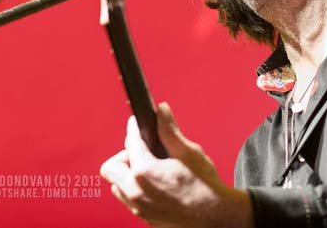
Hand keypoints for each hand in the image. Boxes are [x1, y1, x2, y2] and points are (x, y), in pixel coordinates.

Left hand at [100, 102, 253, 227]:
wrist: (215, 216)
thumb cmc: (204, 185)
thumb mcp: (189, 152)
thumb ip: (169, 131)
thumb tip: (161, 110)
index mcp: (145, 172)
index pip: (130, 142)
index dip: (134, 128)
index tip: (136, 122)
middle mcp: (135, 191)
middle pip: (111, 167)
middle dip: (124, 156)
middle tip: (143, 152)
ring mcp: (138, 207)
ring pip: (117, 185)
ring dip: (127, 174)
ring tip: (149, 169)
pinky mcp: (143, 217)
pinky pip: (128, 199)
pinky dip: (134, 188)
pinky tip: (154, 184)